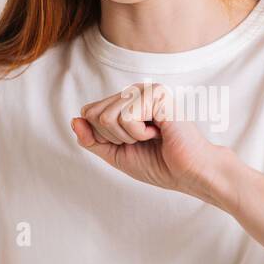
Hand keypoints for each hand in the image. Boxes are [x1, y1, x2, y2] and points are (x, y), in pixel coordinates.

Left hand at [71, 81, 232, 203]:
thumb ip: (92, 139)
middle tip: (141, 141)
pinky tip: (159, 132)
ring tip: (151, 136)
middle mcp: (134, 91)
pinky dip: (139, 134)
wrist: (189, 173)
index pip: (88, 113)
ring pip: (107, 117)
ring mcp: (146, 90)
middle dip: (114, 137)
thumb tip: (74, 119)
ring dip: (128, 137)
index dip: (102, 137)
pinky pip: (126, 117)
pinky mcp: (156, 94)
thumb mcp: (115, 154)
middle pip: (94, 114)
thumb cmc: (158, 164)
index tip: (129, 143)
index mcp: (125, 102)